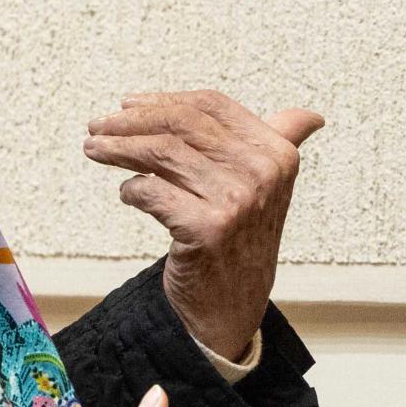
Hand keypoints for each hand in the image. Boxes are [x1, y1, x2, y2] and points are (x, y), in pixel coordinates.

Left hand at [84, 91, 324, 363]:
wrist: (234, 306)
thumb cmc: (242, 241)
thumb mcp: (269, 189)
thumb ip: (282, 146)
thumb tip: (311, 117)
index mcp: (278, 154)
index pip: (211, 106)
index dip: (164, 100)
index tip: (128, 104)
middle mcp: (262, 174)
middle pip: (182, 125)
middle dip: (131, 122)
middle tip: (97, 125)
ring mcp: (236, 202)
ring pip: (162, 154)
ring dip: (119, 148)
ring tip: (94, 148)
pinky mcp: (206, 229)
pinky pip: (152, 192)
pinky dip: (131, 190)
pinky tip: (127, 193)